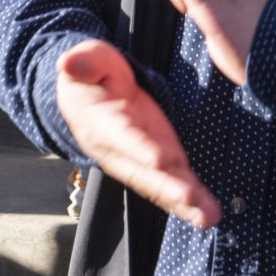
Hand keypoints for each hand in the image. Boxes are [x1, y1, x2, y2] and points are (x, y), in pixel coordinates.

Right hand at [54, 38, 221, 230]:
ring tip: (206, 216)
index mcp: (101, 121)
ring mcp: (139, 160)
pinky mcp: (157, 161)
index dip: (138, 147)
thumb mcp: (88, 59)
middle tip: (189, 198)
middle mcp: (119, 150)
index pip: (121, 135)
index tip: (158, 159)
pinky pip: (173, 183)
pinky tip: (208, 214)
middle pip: (143, 171)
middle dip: (167, 186)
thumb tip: (67, 62)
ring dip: (183, 201)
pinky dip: (191, 201)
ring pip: (160, 184)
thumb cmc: (91, 74)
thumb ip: (83, 62)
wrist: (90, 96)